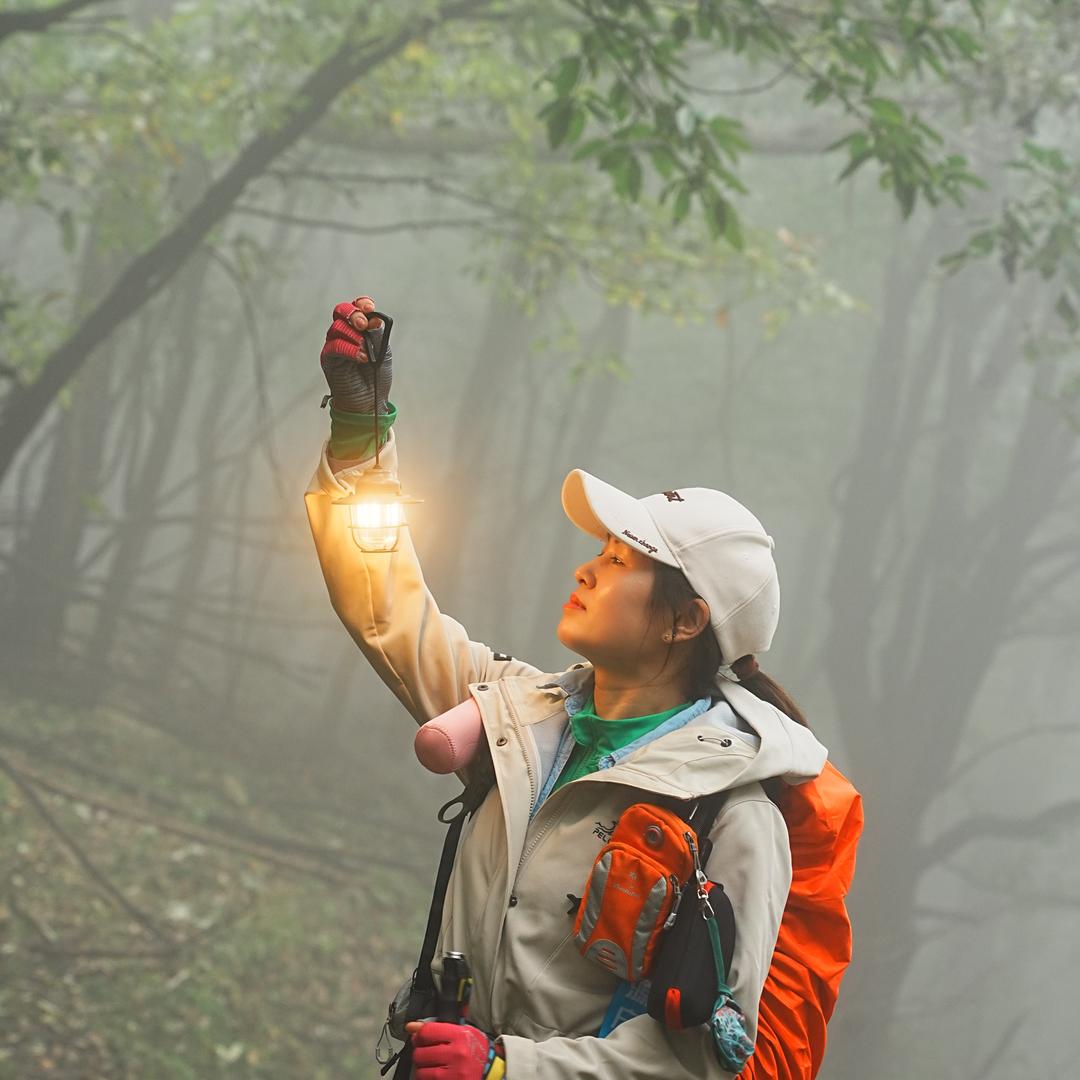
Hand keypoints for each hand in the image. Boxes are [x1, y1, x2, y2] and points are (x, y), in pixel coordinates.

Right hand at [320, 295, 391, 413]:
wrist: (370, 400)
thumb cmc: (376, 376)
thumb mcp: (382, 351)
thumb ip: (377, 335)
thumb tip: (375, 320)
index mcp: (358, 328)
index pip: (355, 307)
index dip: (361, 304)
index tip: (370, 308)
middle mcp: (344, 333)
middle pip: (341, 312)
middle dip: (353, 315)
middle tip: (363, 325)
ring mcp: (334, 345)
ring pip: (337, 328)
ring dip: (354, 336)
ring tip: (366, 351)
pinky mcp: (329, 359)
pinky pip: (335, 347)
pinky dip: (349, 350)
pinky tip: (362, 357)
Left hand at [406, 1021, 493, 1079]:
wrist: (491, 1071)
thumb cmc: (476, 1051)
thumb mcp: (464, 1031)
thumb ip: (440, 1027)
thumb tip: (412, 1027)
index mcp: (460, 1036)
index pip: (428, 1032)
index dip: (419, 1034)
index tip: (418, 1037)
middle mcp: (456, 1054)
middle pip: (421, 1053)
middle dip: (420, 1053)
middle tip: (426, 1052)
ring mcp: (453, 1073)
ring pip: (421, 1071)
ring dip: (423, 1068)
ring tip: (432, 1065)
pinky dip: (428, 1079)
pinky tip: (436, 1074)